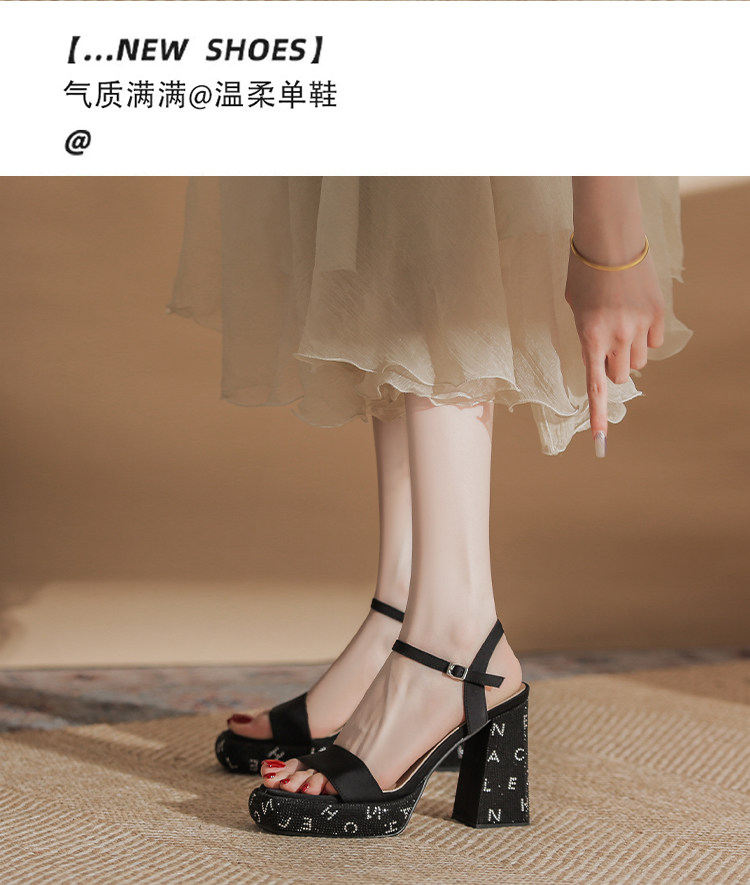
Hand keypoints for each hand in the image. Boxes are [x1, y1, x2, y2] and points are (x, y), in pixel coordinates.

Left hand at [564, 244, 664, 457]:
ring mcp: (639, 327)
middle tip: (607, 346)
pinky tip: (637, 314)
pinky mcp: (658, 314)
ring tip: (621, 324)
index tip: (600, 444)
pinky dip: (647, 336)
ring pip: (639, 361)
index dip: (598, 417)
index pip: (595, 386)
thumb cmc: (583, 272)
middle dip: (613, 368)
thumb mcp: (574, 307)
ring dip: (630, 351)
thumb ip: (586, 336)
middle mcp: (616, 337)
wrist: (610, 240)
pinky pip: (655, 342)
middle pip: (619, 376)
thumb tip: (601, 357)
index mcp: (589, 337)